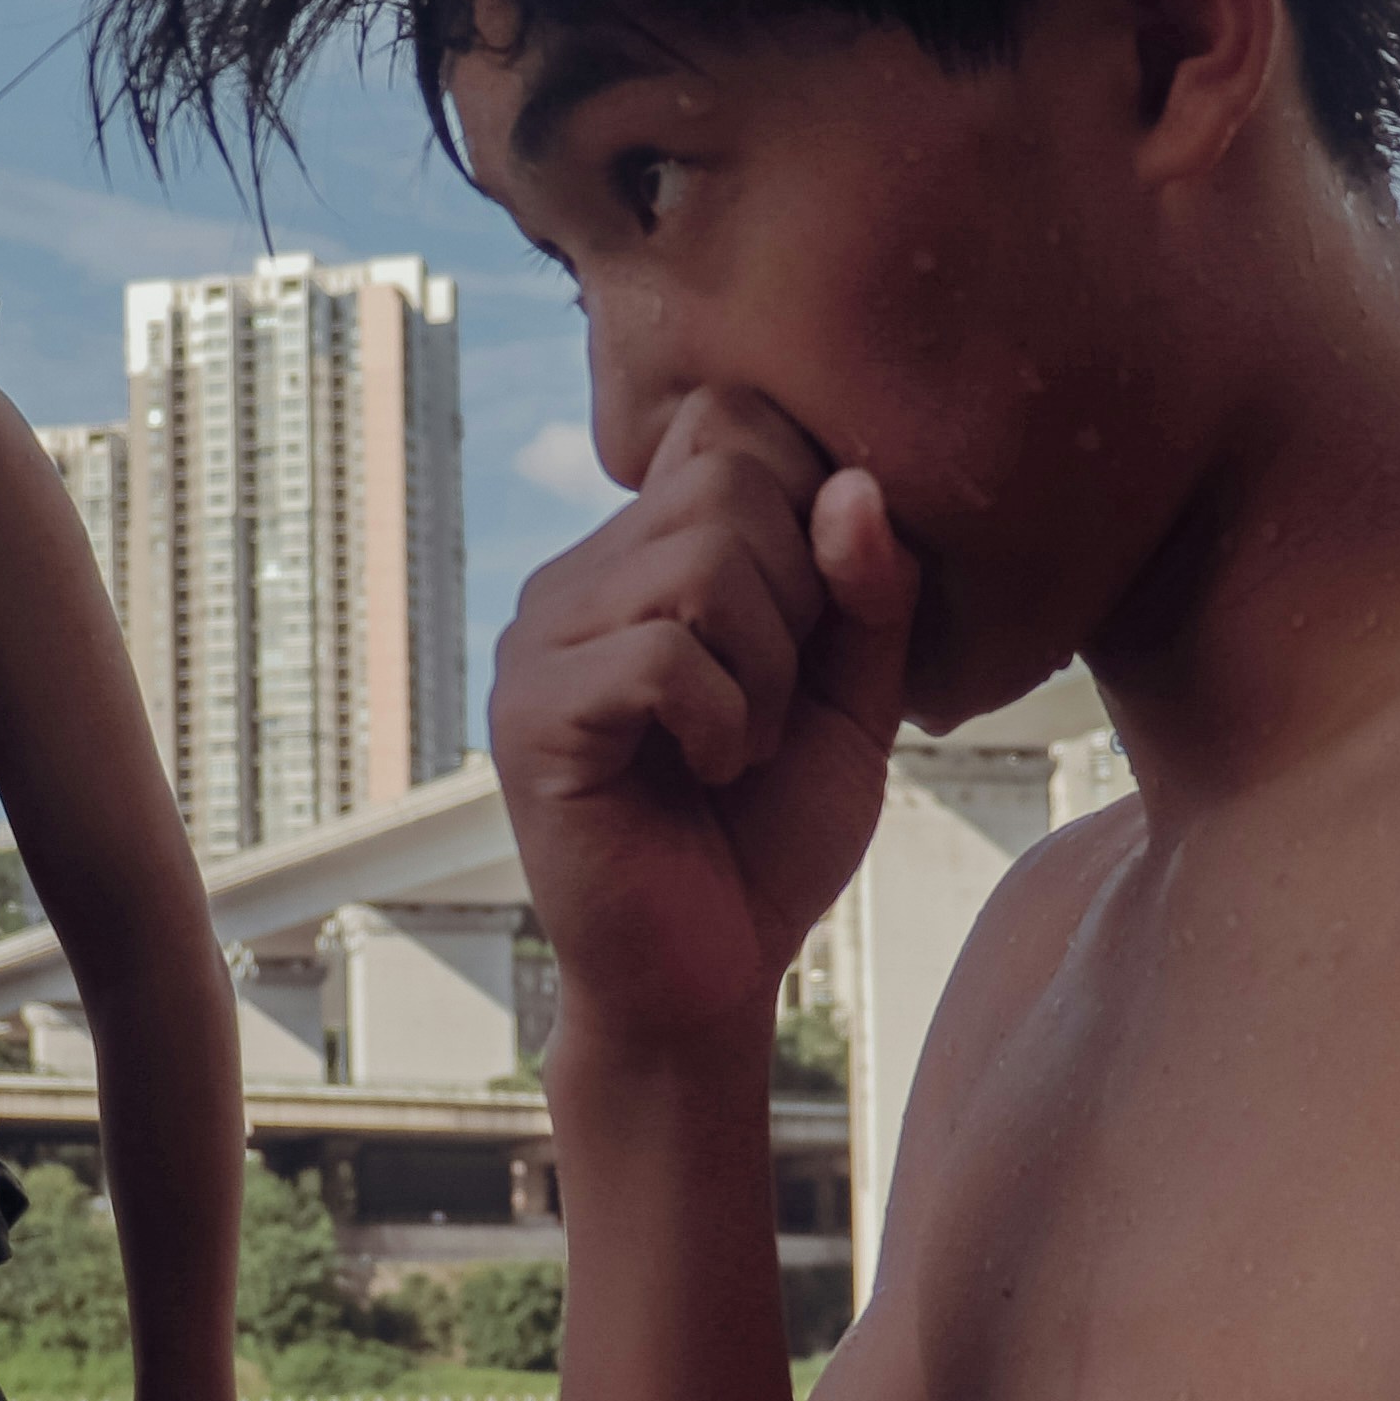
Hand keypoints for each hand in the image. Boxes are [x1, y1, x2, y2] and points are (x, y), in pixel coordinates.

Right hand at [487, 387, 919, 1057]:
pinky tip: (712, 772)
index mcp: (648, 553)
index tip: (819, 618)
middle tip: (780, 705)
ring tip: (747, 745)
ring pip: (700, 560)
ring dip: (768, 668)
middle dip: (802, 597)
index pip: (728, 421)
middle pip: (728, 477)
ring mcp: (542, 639)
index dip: (808, 496)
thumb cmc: (773, 838)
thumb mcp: (856, 700)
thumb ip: (868, 592)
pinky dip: (725, 719)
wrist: (707, 979)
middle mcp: (579, 576)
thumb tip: (854, 482)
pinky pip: (661, 655)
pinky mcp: (531, 715)